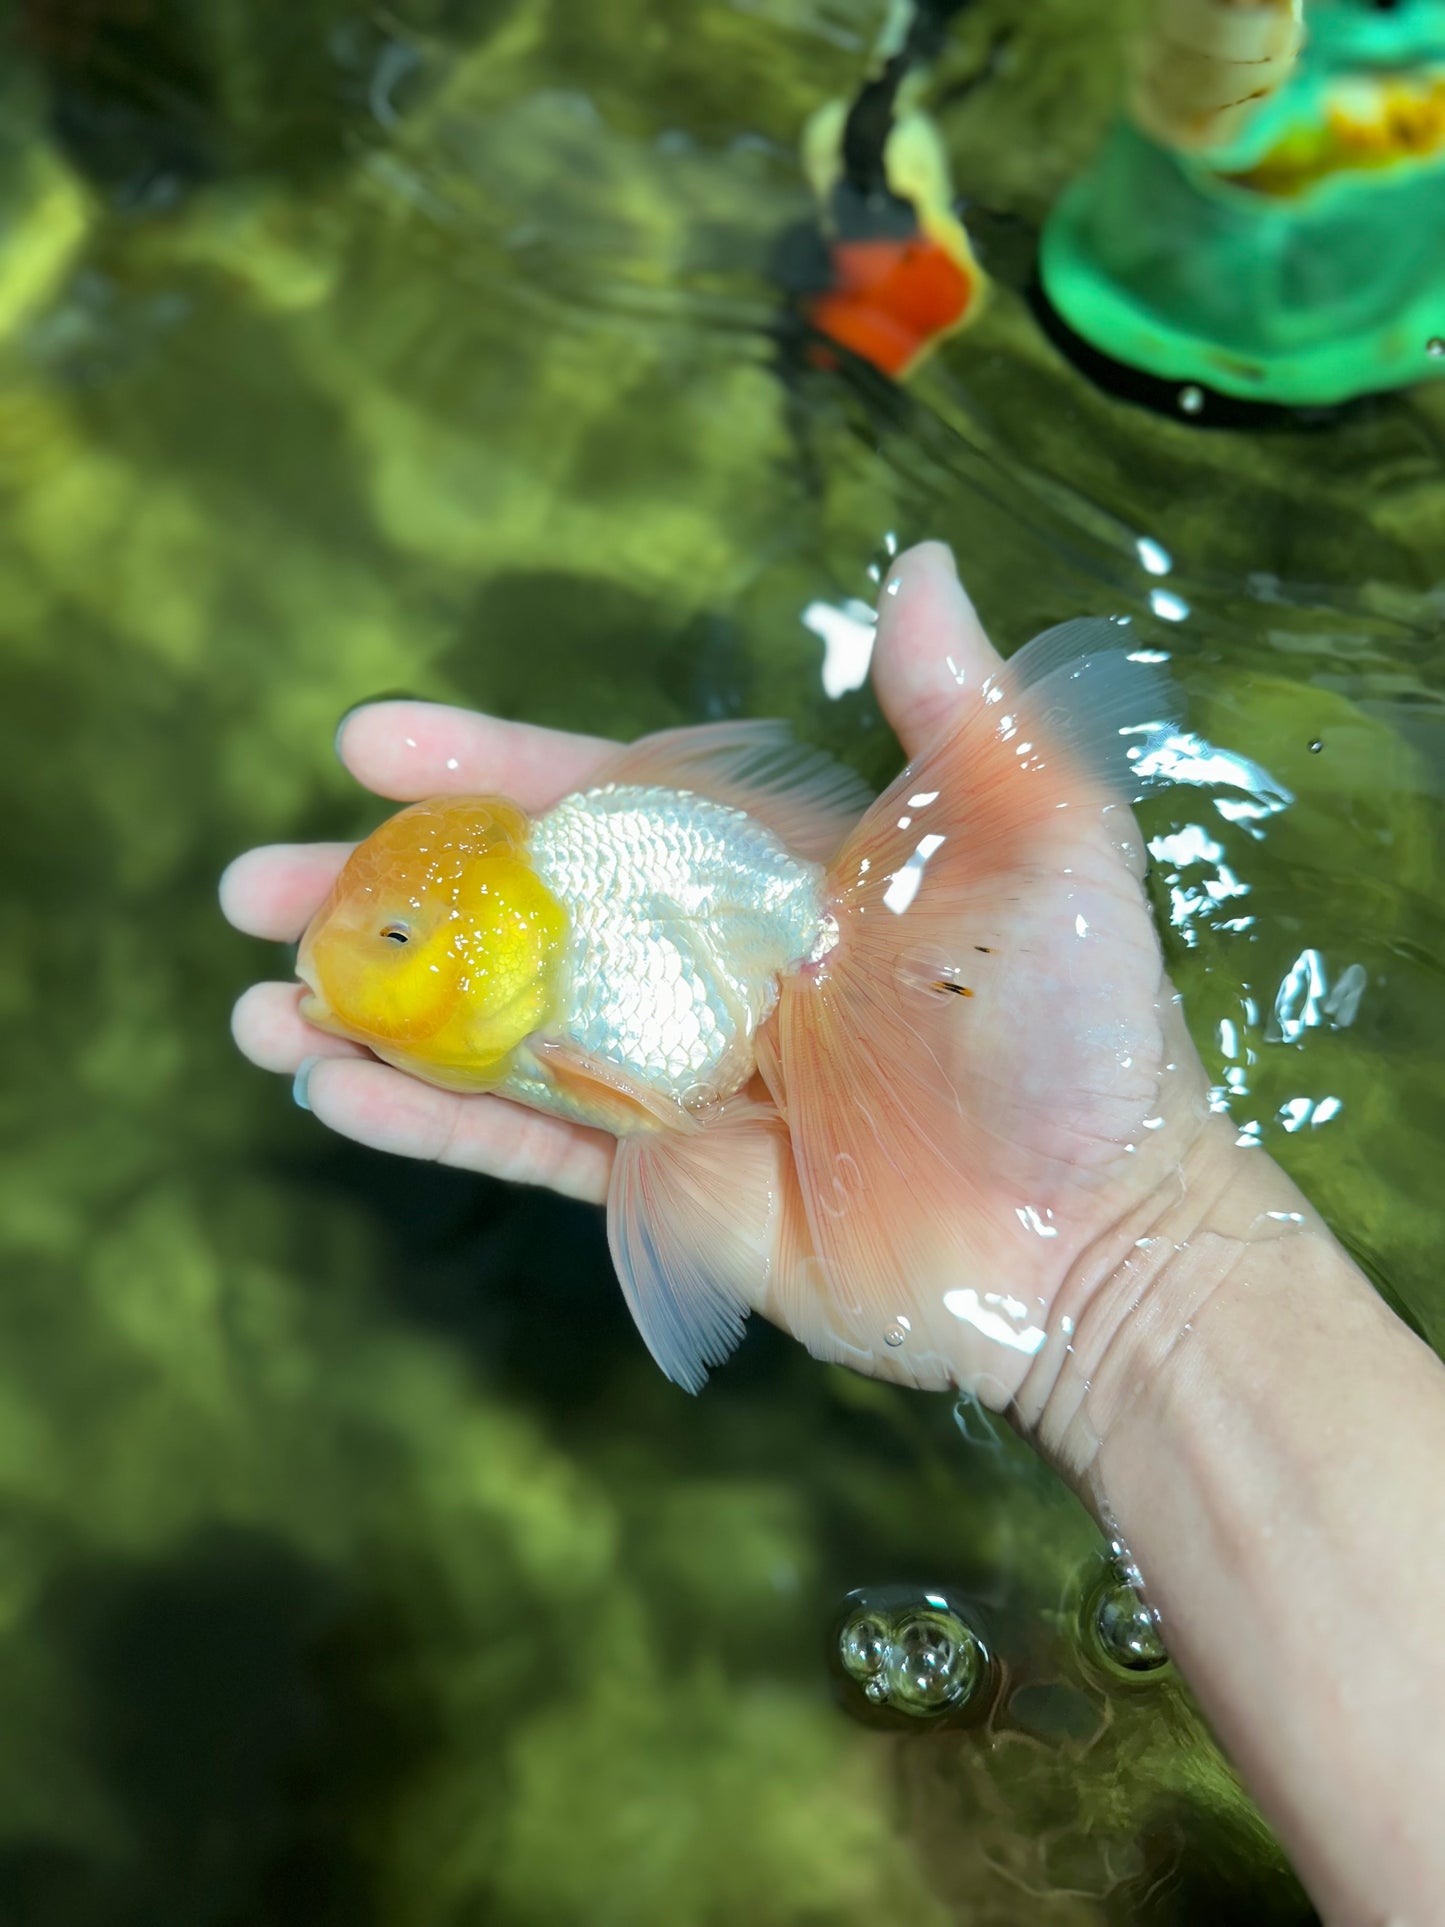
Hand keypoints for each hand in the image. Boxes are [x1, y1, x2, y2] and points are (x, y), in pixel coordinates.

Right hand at [222, 543, 1218, 1450]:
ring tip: (256, 1002)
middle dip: (382, 898)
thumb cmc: (1077, 1032)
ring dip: (372, 1017)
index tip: (368, 743)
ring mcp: (678, 1082)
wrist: (1095, 1238)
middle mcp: (707, 967)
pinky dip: (428, 1121)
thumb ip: (966, 716)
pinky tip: (333, 1093)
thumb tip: (921, 565)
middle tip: (251, 888)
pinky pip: (525, 1146)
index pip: (600, 802)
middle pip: (511, 916)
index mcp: (773, 874)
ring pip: (493, 1035)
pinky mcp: (667, 1190)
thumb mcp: (1044, 846)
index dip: (486, 768)